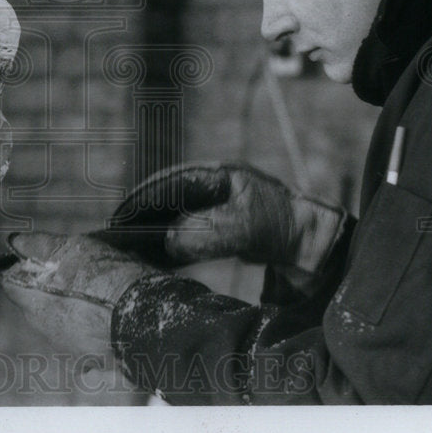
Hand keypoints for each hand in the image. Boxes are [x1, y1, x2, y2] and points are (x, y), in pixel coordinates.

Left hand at [0, 232, 157, 363]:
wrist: (148, 319)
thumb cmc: (109, 282)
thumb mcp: (74, 249)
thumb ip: (40, 245)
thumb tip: (16, 242)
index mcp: (35, 303)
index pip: (10, 282)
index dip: (23, 266)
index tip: (41, 258)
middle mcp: (46, 329)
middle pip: (35, 301)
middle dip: (49, 284)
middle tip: (75, 268)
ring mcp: (69, 347)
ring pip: (60, 318)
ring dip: (72, 303)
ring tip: (98, 287)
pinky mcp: (93, 358)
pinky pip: (84, 336)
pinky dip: (92, 324)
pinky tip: (109, 311)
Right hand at [102, 162, 347, 279]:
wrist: (313, 242)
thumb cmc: (282, 225)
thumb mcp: (245, 228)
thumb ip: (208, 233)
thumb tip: (169, 242)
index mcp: (218, 174)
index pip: (171, 182)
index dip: (145, 198)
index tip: (123, 216)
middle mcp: (214, 184)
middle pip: (169, 197)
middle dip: (144, 214)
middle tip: (118, 233)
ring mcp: (218, 204)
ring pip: (177, 215)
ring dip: (157, 230)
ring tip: (131, 247)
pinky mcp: (222, 224)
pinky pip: (190, 231)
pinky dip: (173, 242)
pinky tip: (159, 258)